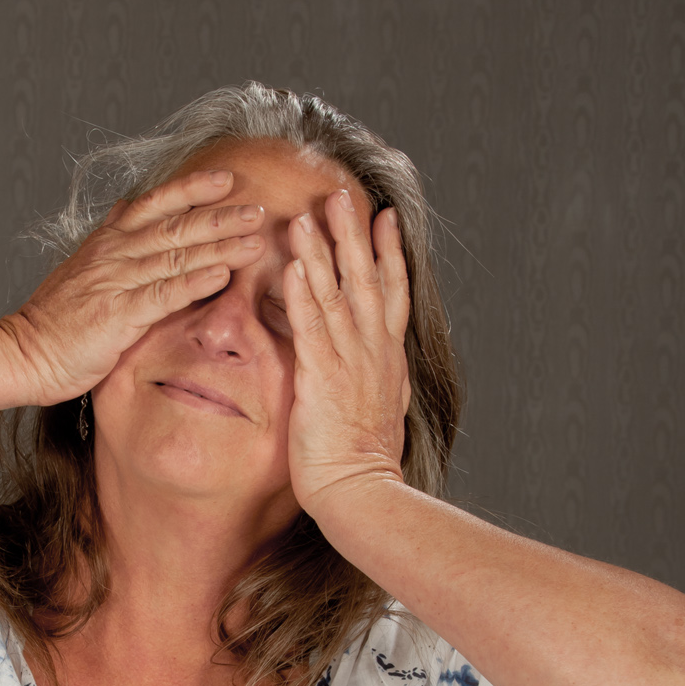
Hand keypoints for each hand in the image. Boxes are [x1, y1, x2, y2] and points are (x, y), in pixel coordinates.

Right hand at [0, 169, 265, 405]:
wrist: (23, 352)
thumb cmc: (54, 322)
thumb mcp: (80, 272)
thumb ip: (107, 244)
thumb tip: (123, 211)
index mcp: (107, 243)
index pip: (154, 205)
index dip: (191, 189)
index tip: (225, 179)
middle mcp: (114, 255)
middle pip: (175, 226)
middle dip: (220, 216)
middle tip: (258, 209)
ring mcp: (116, 283)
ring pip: (176, 255)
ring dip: (219, 245)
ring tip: (255, 239)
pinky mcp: (118, 315)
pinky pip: (164, 294)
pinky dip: (195, 282)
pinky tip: (223, 275)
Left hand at [284, 188, 411, 531]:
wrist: (362, 492)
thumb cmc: (366, 461)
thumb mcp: (382, 410)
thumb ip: (380, 379)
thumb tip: (383, 367)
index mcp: (387, 357)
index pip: (391, 292)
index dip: (387, 253)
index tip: (382, 217)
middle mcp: (373, 351)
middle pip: (364, 279)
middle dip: (351, 234)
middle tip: (339, 193)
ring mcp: (349, 362)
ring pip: (335, 294)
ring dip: (320, 251)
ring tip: (306, 214)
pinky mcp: (322, 379)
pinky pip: (311, 328)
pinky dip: (303, 295)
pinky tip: (293, 265)